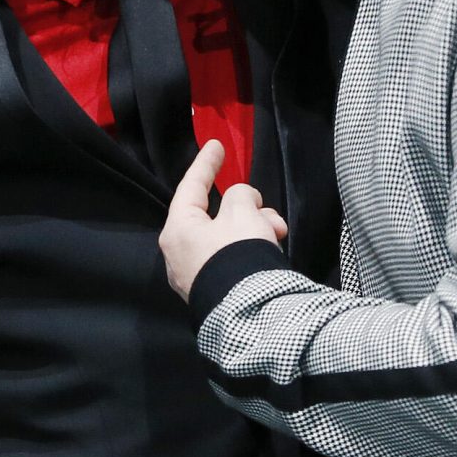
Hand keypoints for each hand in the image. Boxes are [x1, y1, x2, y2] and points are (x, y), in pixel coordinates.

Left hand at [160, 140, 288, 300]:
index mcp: (178, 230)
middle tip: (268, 213)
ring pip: (228, 238)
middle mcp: (179, 254)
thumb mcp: (241, 211)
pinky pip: (232, 259)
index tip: (216, 145)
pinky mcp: (215, 291)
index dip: (206, 164)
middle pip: (216, 216)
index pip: (190, 187)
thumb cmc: (238, 253)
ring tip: (278, 234)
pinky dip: (252, 250)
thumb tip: (243, 204)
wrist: (250, 311)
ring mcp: (196, 276)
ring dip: (256, 229)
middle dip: (248, 209)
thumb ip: (239, 196)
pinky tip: (272, 253)